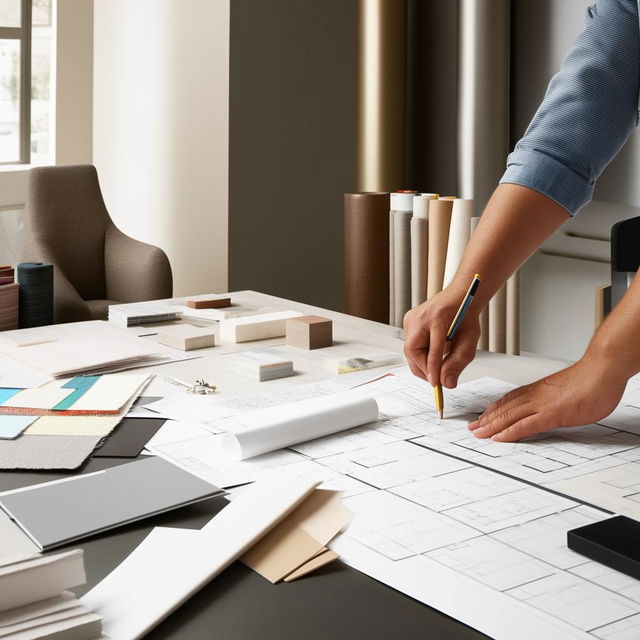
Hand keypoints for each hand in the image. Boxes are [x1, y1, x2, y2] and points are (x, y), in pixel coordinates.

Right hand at [403, 288, 480, 387]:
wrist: (459, 297)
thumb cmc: (465, 316)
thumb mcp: (469, 340)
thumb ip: (458, 362)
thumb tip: (447, 383)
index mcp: (438, 317)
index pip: (433, 348)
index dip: (433, 368)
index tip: (437, 384)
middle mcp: (420, 316)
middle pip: (413, 351)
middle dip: (424, 369)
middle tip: (437, 380)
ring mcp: (410, 319)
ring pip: (410, 351)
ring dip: (423, 362)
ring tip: (438, 363)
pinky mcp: (407, 323)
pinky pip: (410, 346)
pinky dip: (421, 354)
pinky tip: (433, 351)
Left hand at [468, 354, 626, 441]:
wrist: (602, 369)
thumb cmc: (590, 378)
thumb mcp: (564, 390)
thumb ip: (553, 398)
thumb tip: (552, 405)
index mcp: (537, 390)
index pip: (508, 401)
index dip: (493, 410)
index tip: (482, 417)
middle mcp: (534, 396)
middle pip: (503, 409)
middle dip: (486, 420)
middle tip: (473, 428)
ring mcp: (542, 405)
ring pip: (508, 417)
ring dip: (491, 426)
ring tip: (478, 434)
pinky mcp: (552, 414)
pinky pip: (525, 426)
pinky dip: (509, 432)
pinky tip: (498, 438)